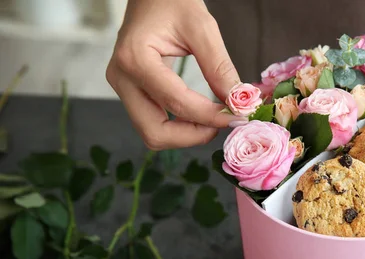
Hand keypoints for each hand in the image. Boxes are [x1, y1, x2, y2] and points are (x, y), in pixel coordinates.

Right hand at [106, 0, 244, 149]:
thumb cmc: (172, 1)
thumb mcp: (202, 28)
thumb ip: (219, 67)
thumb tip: (239, 103)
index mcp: (135, 59)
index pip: (176, 103)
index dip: (210, 116)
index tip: (238, 116)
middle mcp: (122, 78)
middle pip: (154, 132)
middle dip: (192, 136)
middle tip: (223, 123)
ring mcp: (122, 88)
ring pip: (152, 133)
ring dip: (185, 135)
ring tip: (213, 119)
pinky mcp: (131, 92)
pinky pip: (153, 122)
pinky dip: (179, 127)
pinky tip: (201, 115)